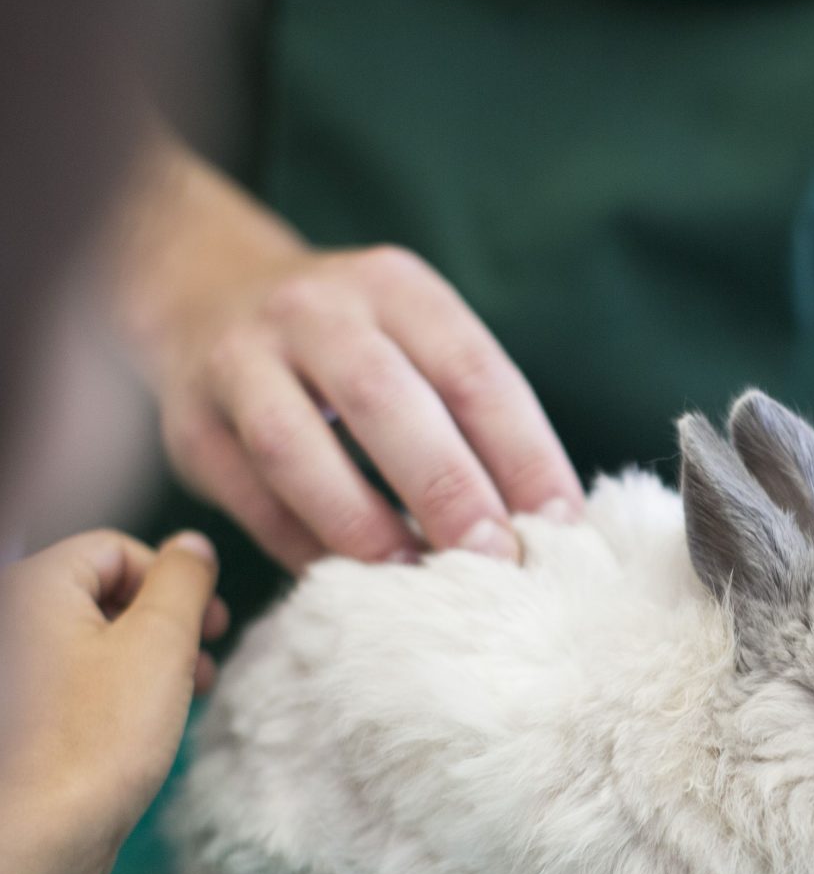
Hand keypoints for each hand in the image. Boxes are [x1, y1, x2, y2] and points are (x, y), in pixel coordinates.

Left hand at [0, 530, 224, 873]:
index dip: (171, 579)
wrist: (37, 838)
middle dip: (163, 621)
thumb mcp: (160, 643)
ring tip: (185, 695)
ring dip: (147, 656)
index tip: (209, 624)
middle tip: (205, 658)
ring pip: (92, 638)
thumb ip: (183, 581)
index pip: (114, 549)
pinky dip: (117, 689)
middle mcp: (12, 622)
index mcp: (32, 586)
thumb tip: (193, 545)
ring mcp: (14, 673)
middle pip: (101, 592)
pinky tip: (145, 725)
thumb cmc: (98, 738)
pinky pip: (75, 680)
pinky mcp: (19, 718)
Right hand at [119, 141, 582, 570]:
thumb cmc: (357, 347)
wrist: (209, 294)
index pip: (474, 372)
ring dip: (361, 524)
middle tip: (495, 561)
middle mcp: (314, 311)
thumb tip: (551, 526)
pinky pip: (249, 497)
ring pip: (293, 448)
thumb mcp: (419, 343)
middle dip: (446, 489)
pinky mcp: (190, 424)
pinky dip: (304, 546)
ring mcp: (239, 361)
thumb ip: (477, 417)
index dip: (525, 455)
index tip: (563, 528)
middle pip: (384, 400)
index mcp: (396, 288)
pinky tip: (352, 585)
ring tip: (417, 580)